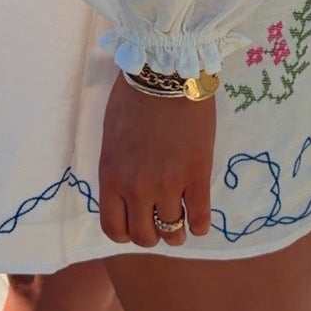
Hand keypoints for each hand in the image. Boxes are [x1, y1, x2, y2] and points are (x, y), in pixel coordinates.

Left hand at [99, 72, 214, 247]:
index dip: (125, 234)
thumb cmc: (133, 97)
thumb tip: (126, 189)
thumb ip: (117, 168)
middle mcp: (137, 188)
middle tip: (158, 224)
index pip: (114, 228)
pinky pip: (199, 216)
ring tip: (180, 223)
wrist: (166, 75)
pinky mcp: (197, 175)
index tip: (134, 227)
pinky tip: (199, 221)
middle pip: (144, 236)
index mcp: (112, 176)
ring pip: (171, 230)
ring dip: (175, 232)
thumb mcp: (111, 137)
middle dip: (152, 235)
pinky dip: (199, 225)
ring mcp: (168, 184)